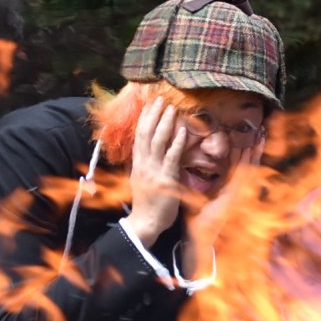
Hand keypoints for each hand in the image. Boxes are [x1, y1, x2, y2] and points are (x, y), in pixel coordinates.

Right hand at [123, 99, 187, 245]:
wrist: (145, 222)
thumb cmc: (147, 202)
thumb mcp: (141, 179)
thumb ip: (145, 163)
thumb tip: (147, 150)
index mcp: (138, 162)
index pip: (139, 135)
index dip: (144, 118)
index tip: (150, 104)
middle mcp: (143, 163)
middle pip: (146, 133)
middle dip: (153, 114)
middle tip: (160, 99)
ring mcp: (153, 170)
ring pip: (157, 141)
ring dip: (165, 123)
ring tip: (171, 108)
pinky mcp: (165, 179)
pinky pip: (171, 157)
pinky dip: (176, 143)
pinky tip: (182, 131)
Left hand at [190, 132, 266, 256]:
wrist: (202, 233)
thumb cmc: (201, 217)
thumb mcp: (202, 195)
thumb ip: (205, 182)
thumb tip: (197, 167)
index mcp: (229, 187)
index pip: (238, 164)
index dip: (243, 151)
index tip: (246, 137)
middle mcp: (237, 187)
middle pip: (248, 163)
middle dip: (254, 147)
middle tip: (259, 131)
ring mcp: (240, 190)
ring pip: (249, 166)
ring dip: (255, 150)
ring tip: (259, 135)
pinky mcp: (238, 193)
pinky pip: (244, 174)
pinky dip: (248, 161)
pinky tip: (249, 149)